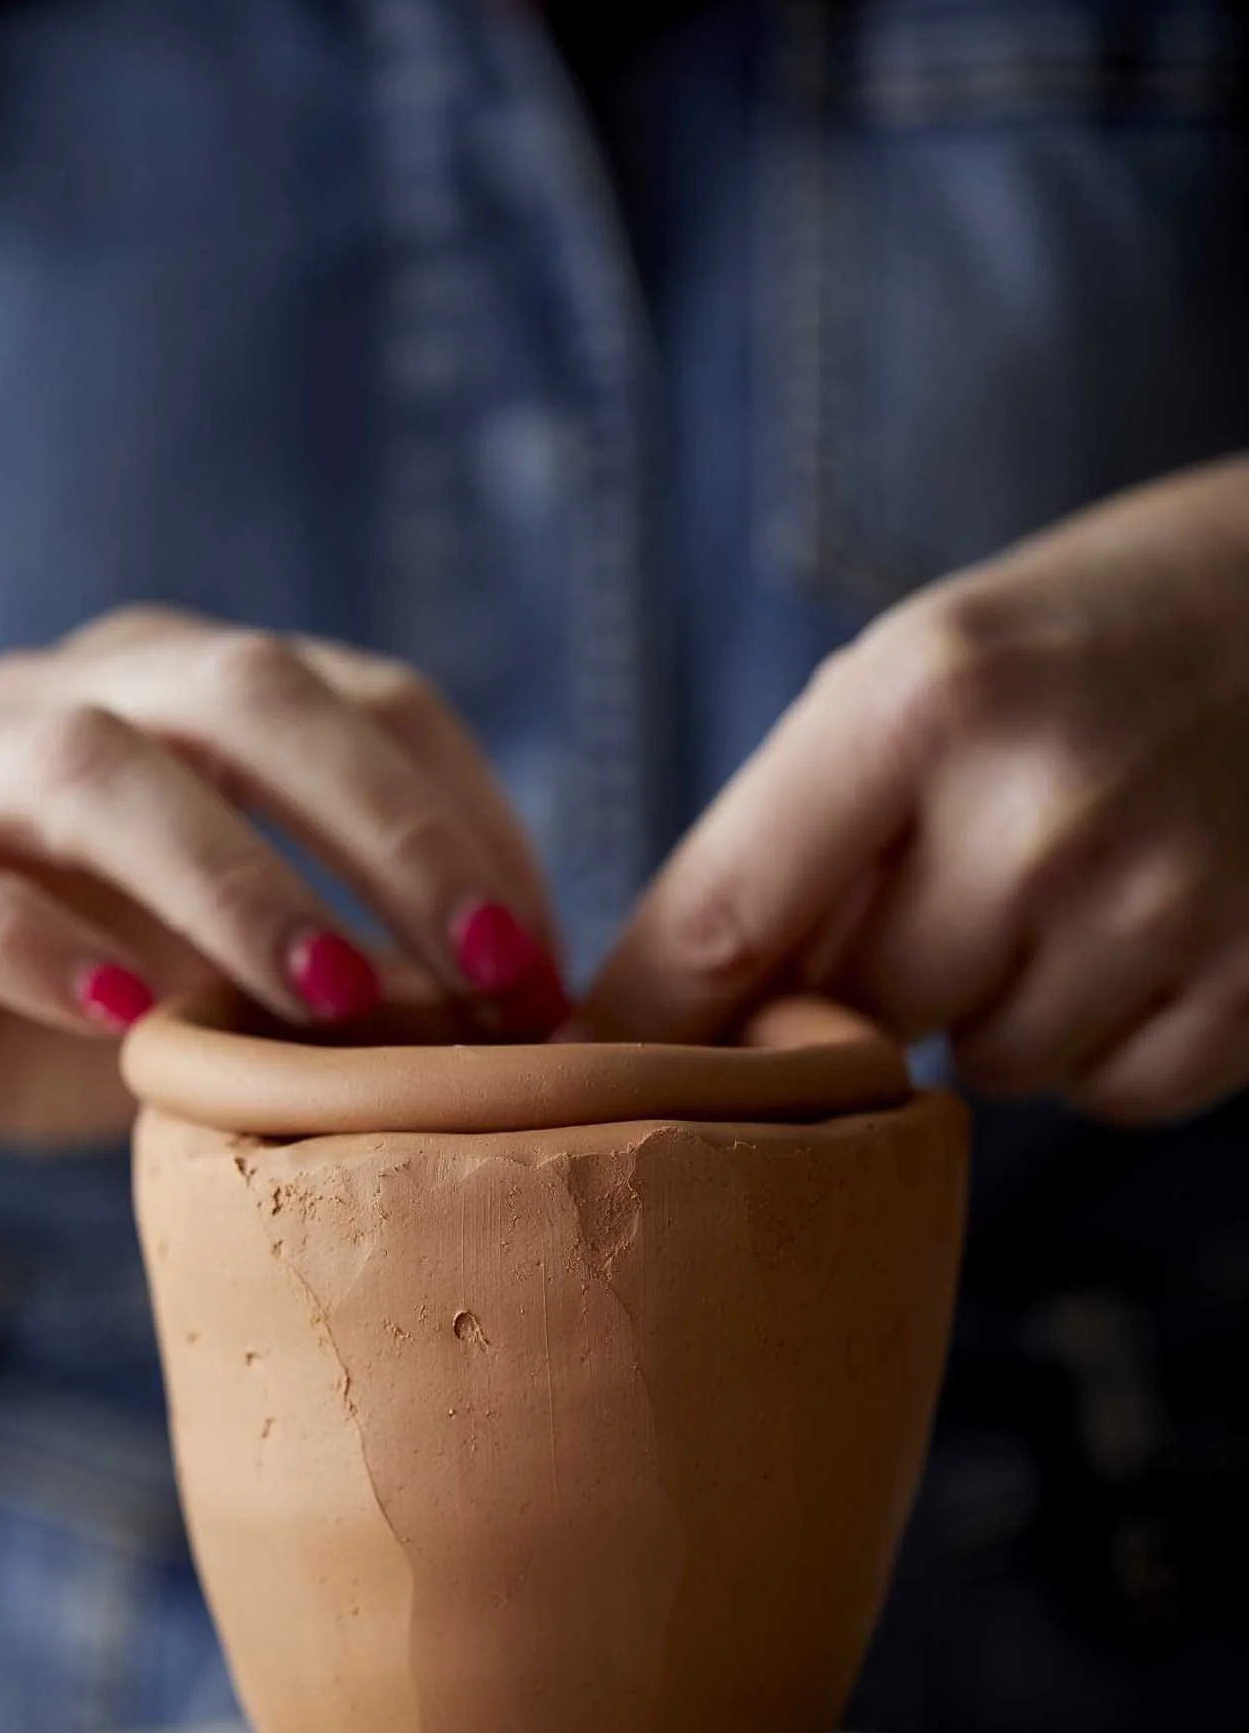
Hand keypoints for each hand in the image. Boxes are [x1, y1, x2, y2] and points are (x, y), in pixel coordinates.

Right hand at [0, 608, 563, 1179]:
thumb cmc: (82, 1013)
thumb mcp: (241, 991)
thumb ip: (360, 978)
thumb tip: (531, 1025)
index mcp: (193, 699)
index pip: (368, 701)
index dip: (470, 820)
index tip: (545, 967)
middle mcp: (76, 694)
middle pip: (249, 693)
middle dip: (388, 828)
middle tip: (488, 971)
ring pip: (92, 766)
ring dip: (231, 880)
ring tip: (328, 1003)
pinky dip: (31, 944)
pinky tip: (120, 1027)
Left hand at [583, 458, 1248, 1124]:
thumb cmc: (1092, 637)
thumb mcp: (924, 672)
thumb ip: (804, 829)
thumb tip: (681, 1022)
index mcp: (920, 699)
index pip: (720, 916)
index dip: (638, 1022)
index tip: (577, 1084)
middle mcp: (1034, 808)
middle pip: (854, 1011)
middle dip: (869, 976)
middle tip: (955, 872)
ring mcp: (1155, 907)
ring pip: (983, 1069)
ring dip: (995, 1007)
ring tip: (1074, 880)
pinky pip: (1103, 1095)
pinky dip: (1106, 1041)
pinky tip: (1150, 927)